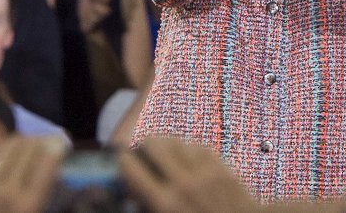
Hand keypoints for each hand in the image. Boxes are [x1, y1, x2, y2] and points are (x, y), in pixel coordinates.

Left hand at [0, 136, 65, 212]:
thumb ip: (48, 200)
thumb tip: (62, 179)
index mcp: (28, 206)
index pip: (49, 158)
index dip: (58, 147)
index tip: (63, 147)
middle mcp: (5, 192)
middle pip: (28, 146)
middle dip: (40, 142)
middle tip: (45, 146)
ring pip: (5, 145)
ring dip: (19, 143)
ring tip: (24, 149)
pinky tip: (1, 154)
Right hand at [120, 137, 264, 212]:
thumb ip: (148, 204)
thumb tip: (132, 188)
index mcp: (163, 203)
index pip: (129, 165)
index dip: (123, 162)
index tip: (123, 163)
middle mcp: (182, 184)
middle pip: (153, 142)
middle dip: (144, 147)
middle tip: (144, 156)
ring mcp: (204, 173)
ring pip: (176, 141)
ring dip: (167, 147)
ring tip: (166, 158)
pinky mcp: (222, 169)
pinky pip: (198, 147)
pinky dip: (189, 151)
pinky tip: (187, 161)